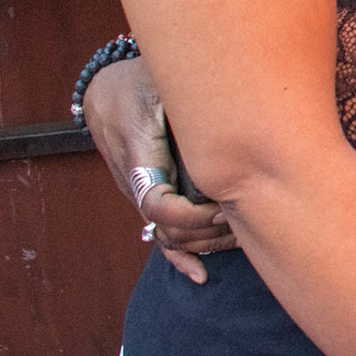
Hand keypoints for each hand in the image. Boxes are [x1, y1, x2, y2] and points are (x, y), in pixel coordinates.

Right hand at [83, 57, 237, 282]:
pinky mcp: (146, 195)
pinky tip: (202, 274)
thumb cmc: (141, 80)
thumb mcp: (161, 81)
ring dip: (202, 243)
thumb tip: (232, 103)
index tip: (223, 207)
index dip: (190, 215)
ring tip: (241, 236)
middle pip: (166, 228)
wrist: (108, 90)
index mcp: (138, 152)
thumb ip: (189, 97)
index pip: (157, 203)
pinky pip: (157, 234)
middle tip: (246, 221)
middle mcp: (135, 180)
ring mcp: (138, 192)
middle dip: (207, 233)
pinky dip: (179, 256)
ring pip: (165, 236)